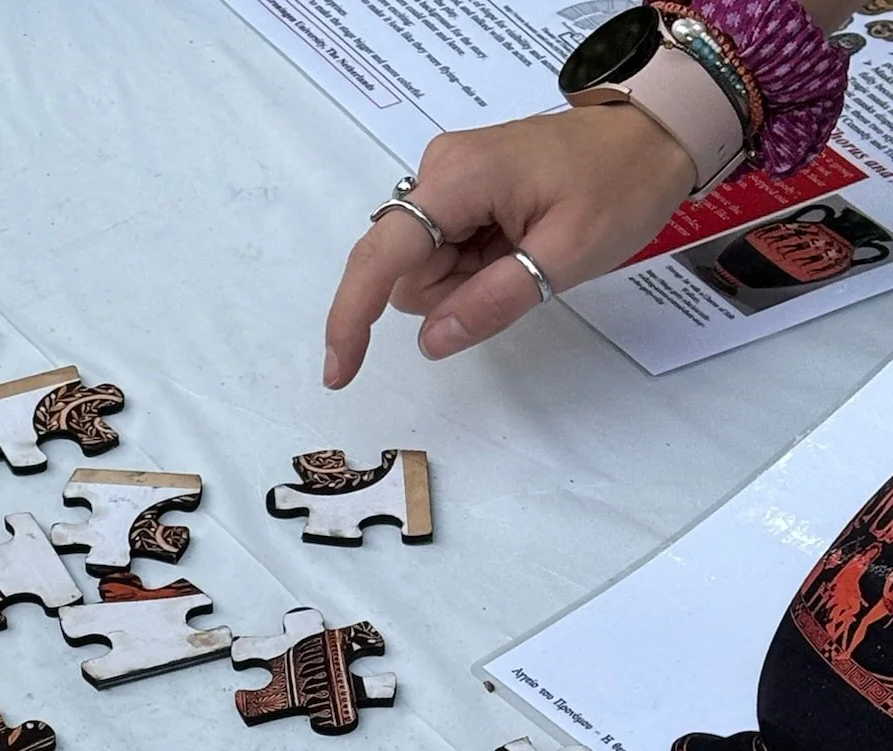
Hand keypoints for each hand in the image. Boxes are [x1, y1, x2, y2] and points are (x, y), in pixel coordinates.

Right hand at [325, 106, 694, 377]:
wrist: (653, 136)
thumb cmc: (618, 186)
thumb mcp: (564, 256)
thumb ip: (494, 301)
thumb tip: (430, 341)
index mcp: (458, 179)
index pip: (381, 255)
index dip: (352, 317)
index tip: (340, 373)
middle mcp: (438, 172)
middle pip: (406, 271)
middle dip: (451, 293)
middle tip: (520, 271)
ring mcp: (449, 179)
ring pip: (426, 269)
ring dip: (468, 282)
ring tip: (525, 253)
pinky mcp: (462, 190)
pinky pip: (447, 252)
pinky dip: (477, 265)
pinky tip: (517, 245)